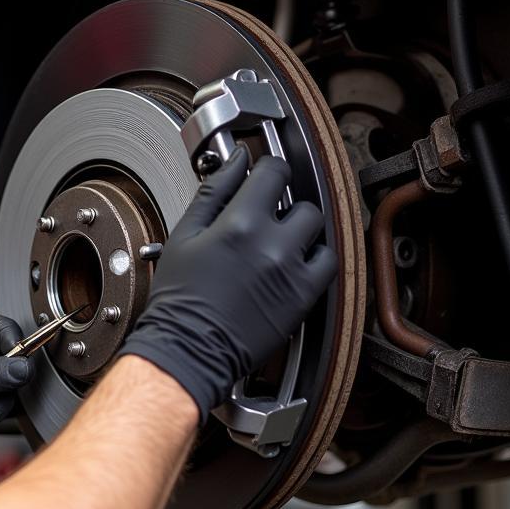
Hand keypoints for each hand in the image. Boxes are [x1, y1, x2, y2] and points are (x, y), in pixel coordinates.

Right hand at [119, 150, 337, 420]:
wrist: (190, 347)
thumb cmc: (181, 298)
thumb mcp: (185, 234)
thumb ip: (214, 191)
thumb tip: (236, 161)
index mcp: (240, 222)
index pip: (275, 172)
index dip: (270, 170)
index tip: (265, 178)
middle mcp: (272, 244)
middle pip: (303, 202)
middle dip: (287, 205)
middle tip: (269, 218)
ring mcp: (292, 271)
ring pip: (318, 230)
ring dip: (303, 231)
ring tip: (281, 241)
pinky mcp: (303, 297)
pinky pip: (328, 264)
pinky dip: (316, 259)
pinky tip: (294, 263)